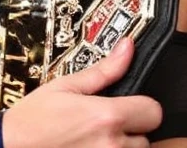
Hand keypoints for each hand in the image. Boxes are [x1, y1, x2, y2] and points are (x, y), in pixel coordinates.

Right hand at [1, 38, 162, 147]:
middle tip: (107, 125)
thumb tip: (127, 48)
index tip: (130, 106)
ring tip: (96, 140)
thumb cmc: (33, 120)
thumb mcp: (67, 86)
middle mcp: (110, 145)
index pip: (153, 112)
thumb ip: (105, 70)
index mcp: (106, 116)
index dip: (143, 107)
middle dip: (132, 130)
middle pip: (146, 138)